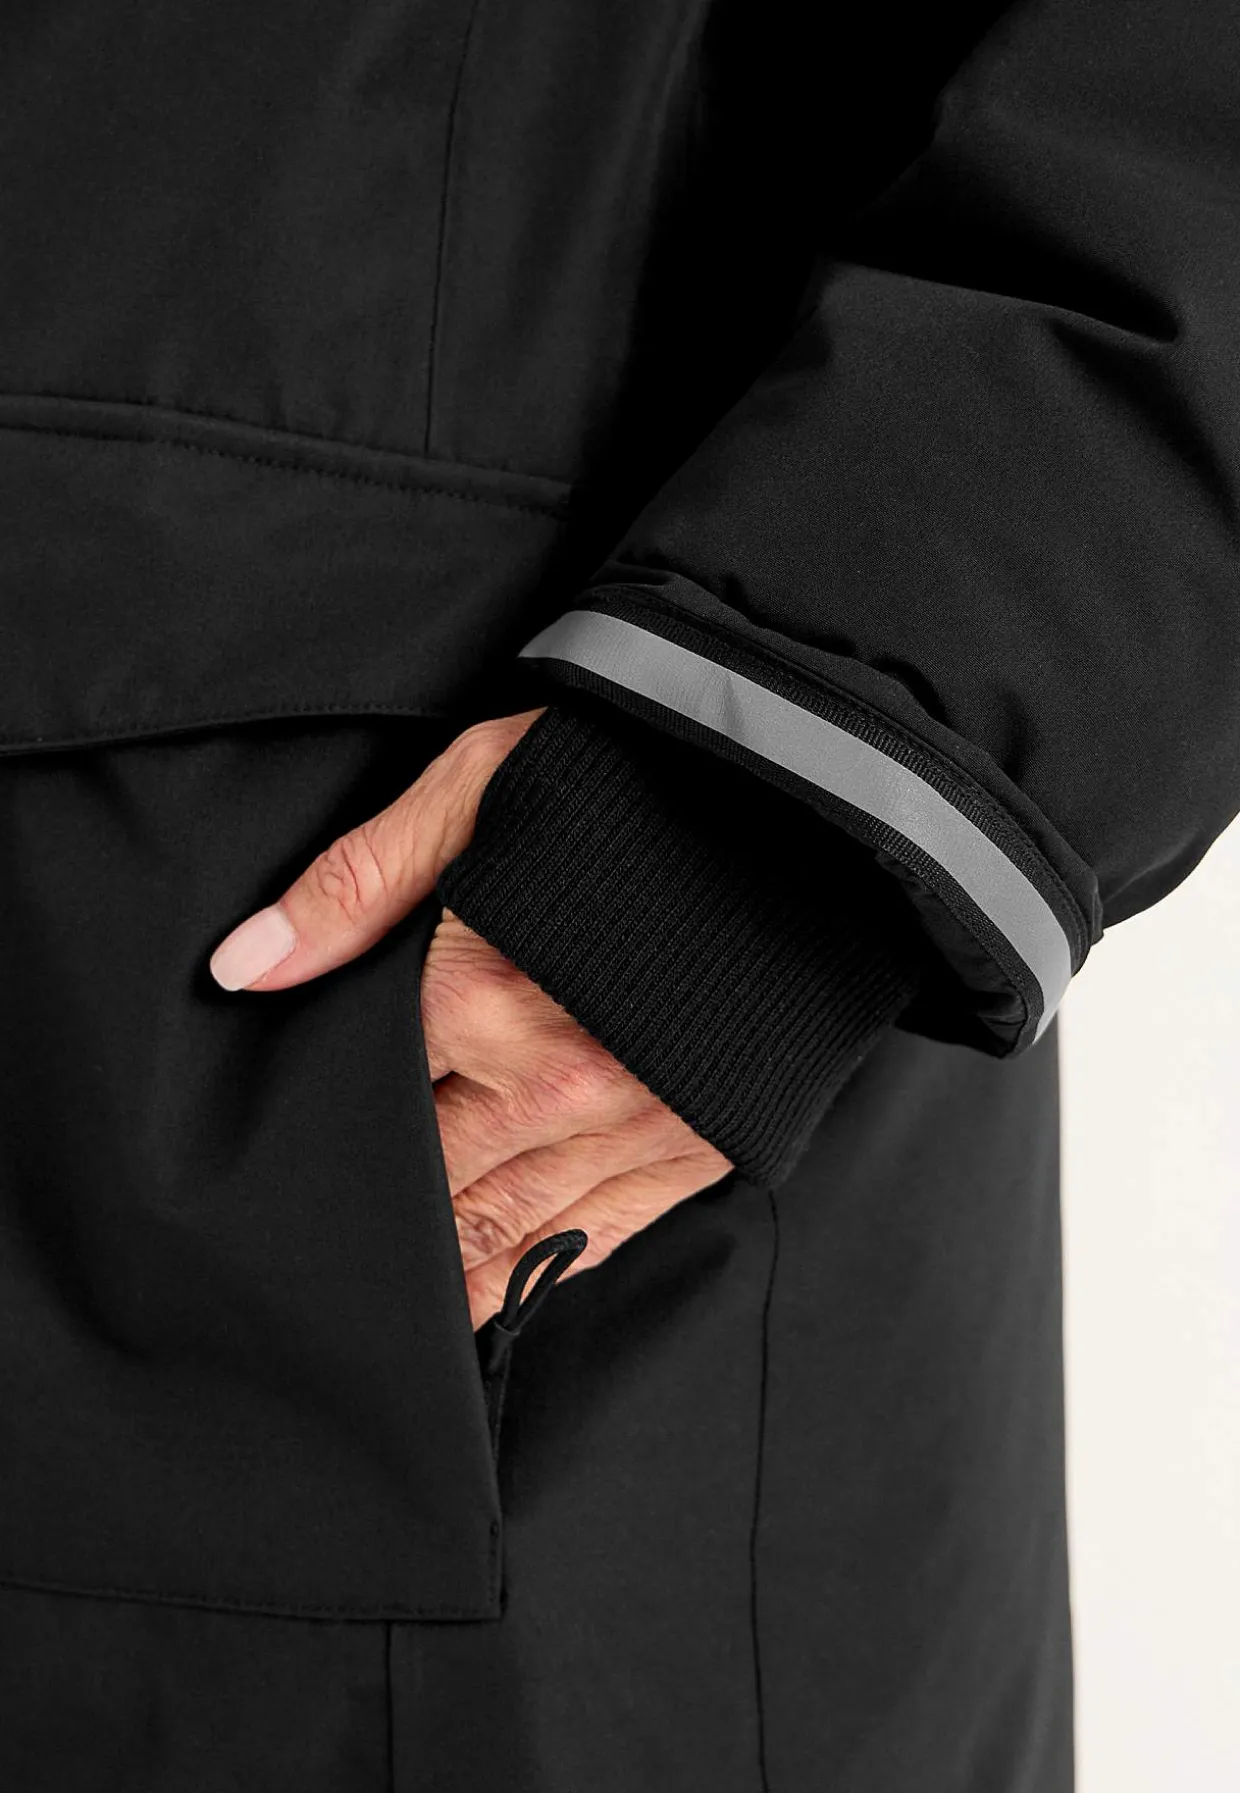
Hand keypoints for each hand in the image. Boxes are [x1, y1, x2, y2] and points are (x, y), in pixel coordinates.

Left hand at [209, 710, 732, 1326]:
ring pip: (503, 1231)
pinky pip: (594, 1238)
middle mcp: (554, 1080)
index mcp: (485, 994)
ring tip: (385, 1306)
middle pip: (427, 1177)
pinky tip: (493, 1295)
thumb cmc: (634, 783)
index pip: (367, 1093)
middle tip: (320, 1244)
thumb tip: (245, 966)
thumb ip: (358, 883)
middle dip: (374, 1209)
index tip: (281, 1152)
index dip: (322, 1118)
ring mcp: (632, 1124)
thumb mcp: (480, 788)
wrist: (806, 809)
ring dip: (441, 1269)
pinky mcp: (694, 1145)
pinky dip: (534, 1272)